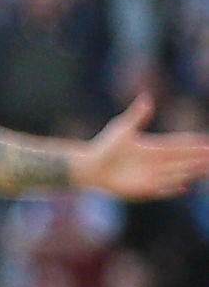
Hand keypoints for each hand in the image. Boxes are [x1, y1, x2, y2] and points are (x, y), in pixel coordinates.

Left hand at [74, 93, 208, 199]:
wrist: (90, 166)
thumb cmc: (105, 146)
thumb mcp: (123, 128)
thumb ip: (137, 115)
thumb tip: (147, 98)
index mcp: (155, 147)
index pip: (180, 145)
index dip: (194, 144)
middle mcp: (157, 163)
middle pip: (184, 160)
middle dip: (200, 159)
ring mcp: (151, 176)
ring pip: (177, 174)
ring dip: (191, 172)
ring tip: (207, 169)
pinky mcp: (142, 189)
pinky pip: (161, 189)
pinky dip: (172, 188)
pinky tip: (184, 187)